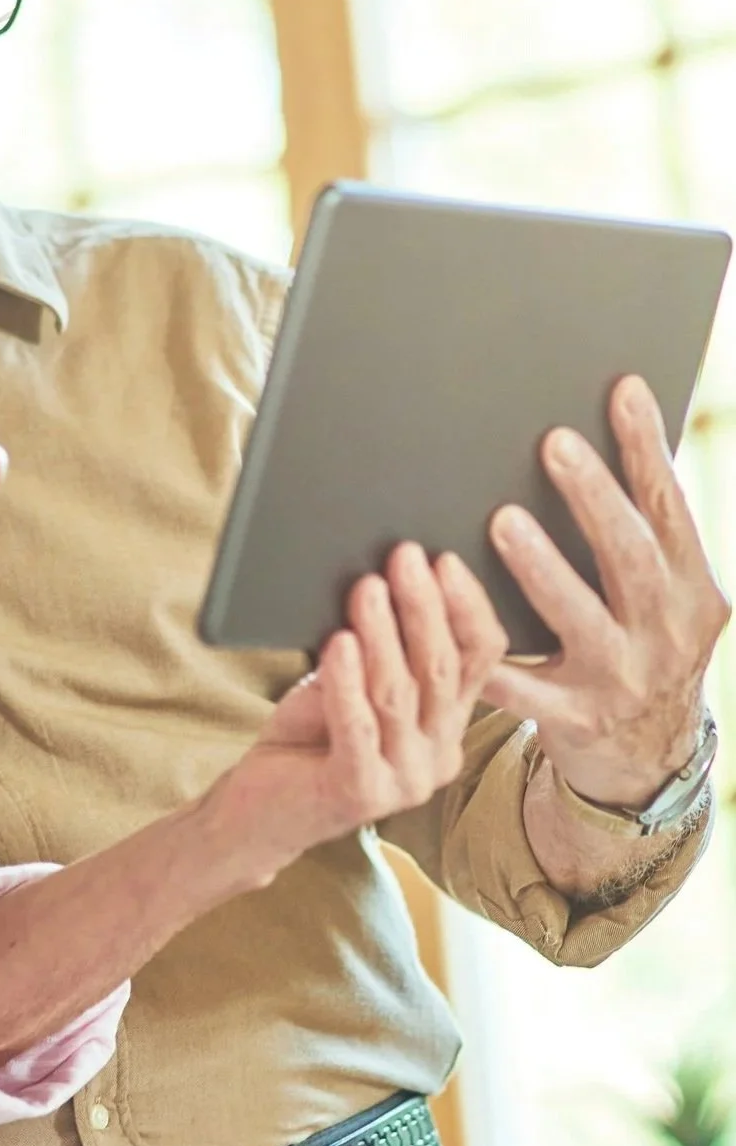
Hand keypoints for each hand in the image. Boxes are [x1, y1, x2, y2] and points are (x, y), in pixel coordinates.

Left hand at [211, 544, 501, 868]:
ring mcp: (405, 780)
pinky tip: (339, 643)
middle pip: (441, 669)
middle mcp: (439, 753)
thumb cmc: (308, 733)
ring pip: (401, 694)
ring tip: (366, 588)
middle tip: (406, 557)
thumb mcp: (350, 681)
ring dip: (382, 634)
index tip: (446, 559)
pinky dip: (347, 682)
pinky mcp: (361, 794)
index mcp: (447, 722)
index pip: (479, 658)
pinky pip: (358, 728)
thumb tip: (383, 576)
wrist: (260, 807)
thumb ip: (377, 646)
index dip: (466, 607)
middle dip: (423, 607)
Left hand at [481, 375, 729, 808]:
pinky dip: (489, 657)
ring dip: (542, 569)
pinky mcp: (573, 719)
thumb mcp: (663, 593)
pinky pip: (522, 687)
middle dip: (592, 499)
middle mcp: (667, 634)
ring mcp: (621, 679)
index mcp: (693, 590)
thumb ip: (639, 533)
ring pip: (578, 620)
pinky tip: (451, 620)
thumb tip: (602, 433)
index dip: (646, 449)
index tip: (621, 390)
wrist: (649, 756)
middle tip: (553, 443)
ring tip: (502, 521)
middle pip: (630, 559)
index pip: (668, 509)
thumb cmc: (640, 642)